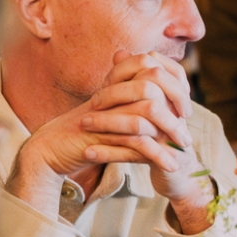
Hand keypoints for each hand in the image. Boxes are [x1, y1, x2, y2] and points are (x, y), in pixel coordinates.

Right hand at [7, 52, 210, 229]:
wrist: (50, 150)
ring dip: (170, 134)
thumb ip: (135, 110)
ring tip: (183, 151)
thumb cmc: (81, 134)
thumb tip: (168, 112)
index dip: (173, 88)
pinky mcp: (100, 136)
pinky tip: (170, 165)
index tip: (185, 110)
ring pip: (148, 114)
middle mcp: (110, 94)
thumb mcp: (112, 119)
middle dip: (175, 111)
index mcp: (113, 84)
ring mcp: (105, 113)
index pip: (151, 71)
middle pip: (153, 88)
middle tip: (187, 134)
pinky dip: (157, 155)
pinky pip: (136, 143)